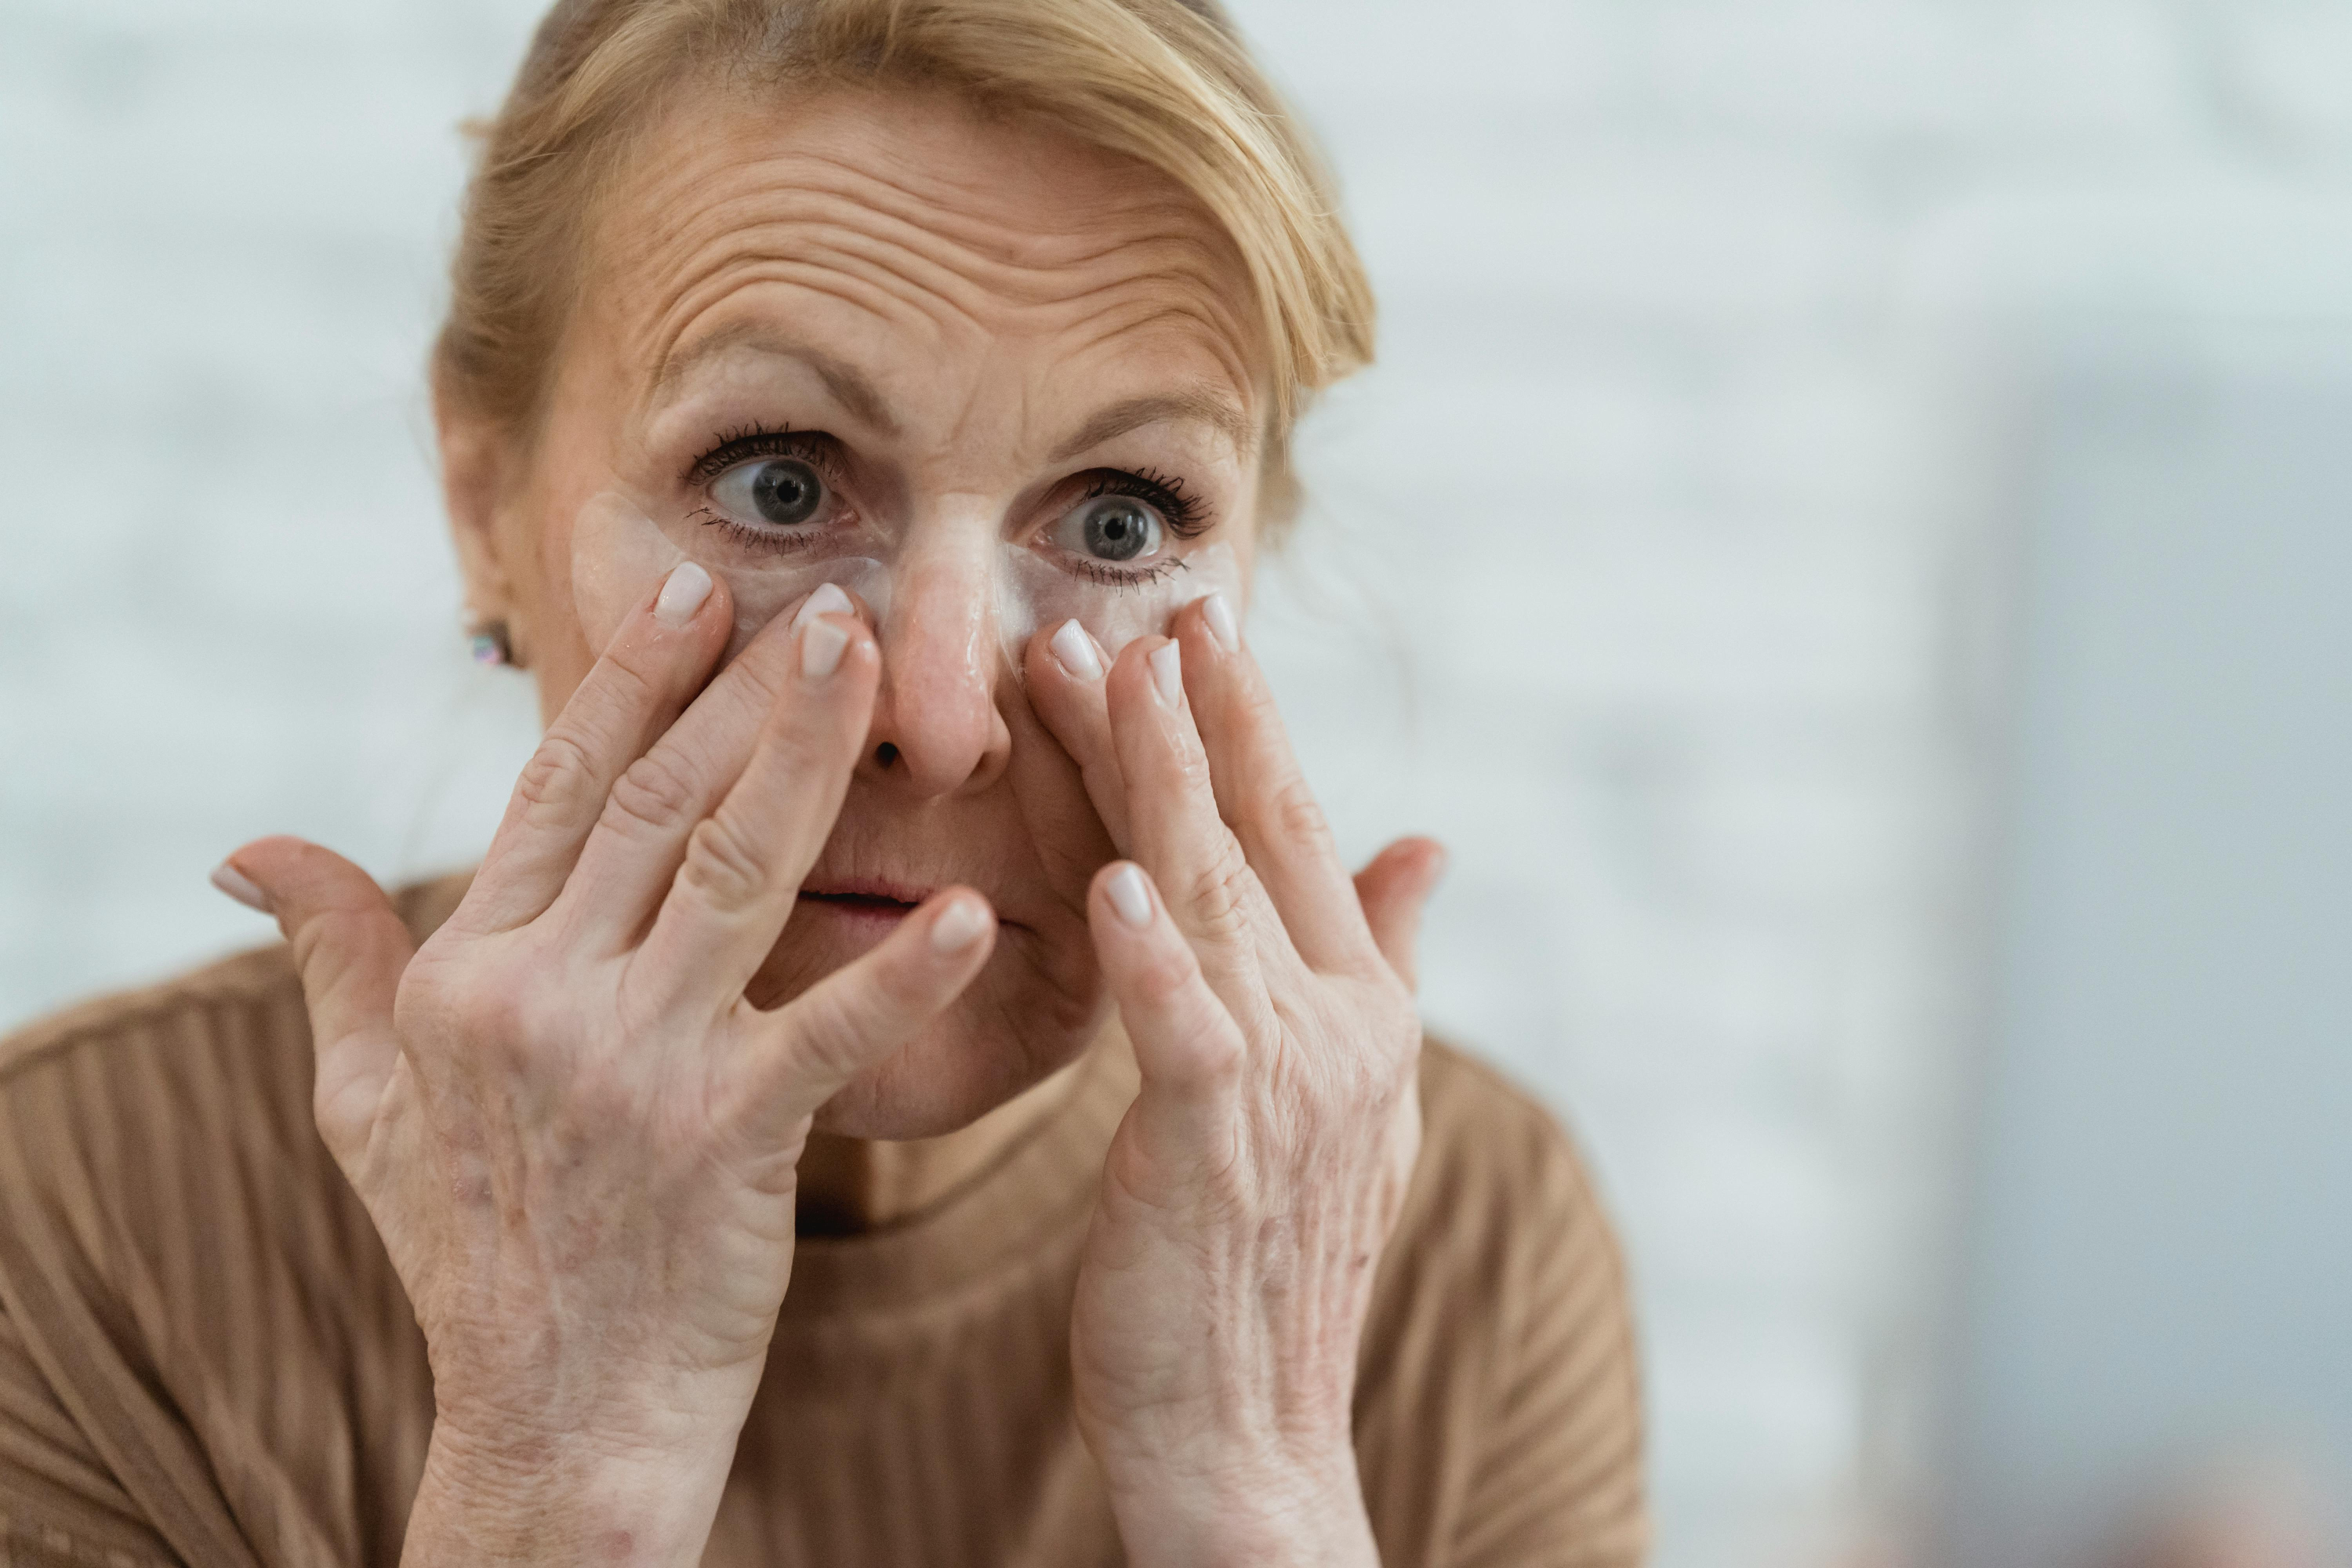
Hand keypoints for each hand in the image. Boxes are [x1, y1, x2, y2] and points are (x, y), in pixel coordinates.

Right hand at [220, 568, 995, 1564]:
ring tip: (881, 666)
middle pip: (662, 805)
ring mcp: (635, 1067)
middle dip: (747, 690)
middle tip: (829, 597)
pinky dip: (904, 972)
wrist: (556, 1419)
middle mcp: (543, 1001)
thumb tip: (249, 851)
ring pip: (741, 871)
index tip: (693, 588)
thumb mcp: (367, 1103)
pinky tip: (973, 912)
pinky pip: (829, 1030)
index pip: (558, 790)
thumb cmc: (474, 1252)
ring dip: (812, 758)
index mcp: (467, 974)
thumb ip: (330, 959)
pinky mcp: (729, 1140)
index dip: (629, 680)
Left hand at [1025, 602, 1443, 1567]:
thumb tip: (1426, 841)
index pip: (1300, 835)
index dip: (1253, 726)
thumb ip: (1381, 959)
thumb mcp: (1351, 1099)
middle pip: (1261, 840)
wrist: (1251, 1436)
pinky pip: (1184, 1028)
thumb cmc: (1269, 1263)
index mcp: (1359, 1008)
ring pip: (1215, 898)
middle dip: (1206, 714)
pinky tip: (1113, 880)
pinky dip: (1154, 954)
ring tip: (1110, 674)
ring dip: (1161, 781)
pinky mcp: (1214, 1146)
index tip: (1202, 626)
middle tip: (1154, 603)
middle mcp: (1337, 1027)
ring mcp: (1284, 1082)